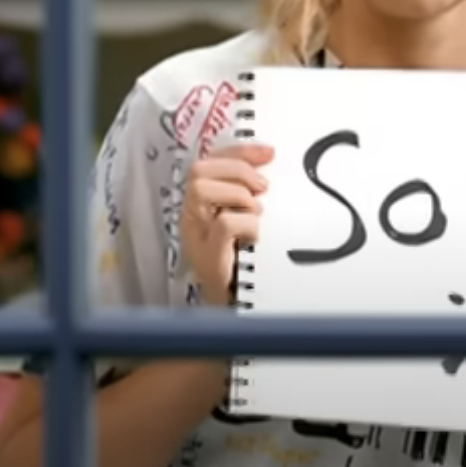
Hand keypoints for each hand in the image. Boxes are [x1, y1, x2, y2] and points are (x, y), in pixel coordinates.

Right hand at [182, 143, 272, 306]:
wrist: (236, 315)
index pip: (210, 161)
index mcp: (202, 207)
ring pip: (201, 188)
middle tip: (263, 188)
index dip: (239, 150)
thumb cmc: (245, 268)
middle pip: (198, 169)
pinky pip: (224, 224)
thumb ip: (251, 199)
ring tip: (257, 212)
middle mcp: (193, 219)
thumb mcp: (247, 225)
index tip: (269, 152)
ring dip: (238, 193)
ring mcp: (196, 238)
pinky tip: (257, 236)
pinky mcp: (208, 260)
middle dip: (236, 168)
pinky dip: (247, 223)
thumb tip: (272, 170)